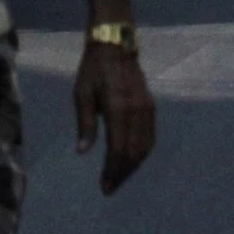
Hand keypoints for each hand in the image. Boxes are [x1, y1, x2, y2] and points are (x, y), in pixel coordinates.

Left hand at [73, 37, 155, 194]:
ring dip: (134, 165)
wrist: (116, 45)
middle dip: (123, 173)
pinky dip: (142, 152)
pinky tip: (132, 159)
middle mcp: (136, 110)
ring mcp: (147, 108)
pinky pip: (150, 136)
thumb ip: (85, 123)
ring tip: (120, 177)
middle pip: (135, 151)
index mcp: (118, 107)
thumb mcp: (82, 93)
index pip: (118, 148)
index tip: (104, 187)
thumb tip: (83, 151)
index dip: (112, 170)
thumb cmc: (94, 70)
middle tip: (111, 187)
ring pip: (146, 146)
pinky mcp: (151, 106)